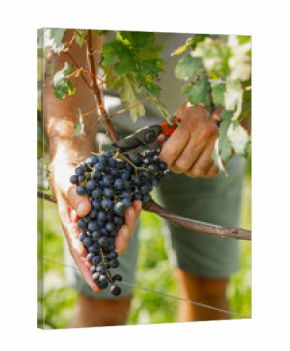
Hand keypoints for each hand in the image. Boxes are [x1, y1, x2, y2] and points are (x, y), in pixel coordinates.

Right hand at [51, 156, 141, 292]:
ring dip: (127, 225)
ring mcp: (101, 219)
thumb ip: (74, 197)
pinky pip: (122, 215)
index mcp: (73, 227)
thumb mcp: (66, 184)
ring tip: (132, 209)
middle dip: (117, 242)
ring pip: (117, 232)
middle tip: (125, 233)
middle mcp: (89, 227)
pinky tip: (135, 202)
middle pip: (104, 245)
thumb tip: (85, 212)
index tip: (98, 285)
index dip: (88, 270)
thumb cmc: (65, 177)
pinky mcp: (111, 209)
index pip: (80, 253)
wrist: (74, 164)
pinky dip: (130, 211)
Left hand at [160, 104, 218, 176]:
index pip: (170, 152)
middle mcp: (204, 135)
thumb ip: (167, 129)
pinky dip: (203, 170)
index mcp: (191, 122)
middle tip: (173, 160)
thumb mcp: (181, 114)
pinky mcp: (225, 154)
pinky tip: (200, 161)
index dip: (163, 159)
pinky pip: (209, 172)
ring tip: (187, 160)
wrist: (228, 110)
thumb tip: (158, 143)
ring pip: (196, 172)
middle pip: (182, 165)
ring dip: (189, 170)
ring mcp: (216, 146)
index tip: (163, 157)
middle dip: (174, 165)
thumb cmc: (199, 113)